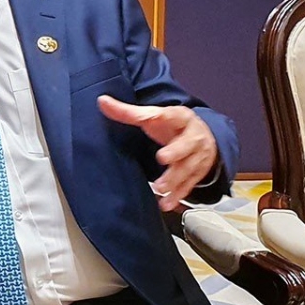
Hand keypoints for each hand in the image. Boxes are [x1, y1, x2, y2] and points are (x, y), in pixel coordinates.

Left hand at [98, 95, 218, 210]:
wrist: (203, 136)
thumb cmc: (171, 125)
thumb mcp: (153, 116)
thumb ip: (128, 112)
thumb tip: (102, 101)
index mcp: (180, 117)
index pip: (169, 115)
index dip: (160, 118)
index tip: (148, 121)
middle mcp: (193, 136)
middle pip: (186, 145)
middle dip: (175, 152)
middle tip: (161, 158)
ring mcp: (198, 155)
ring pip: (188, 168)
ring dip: (174, 179)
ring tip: (160, 188)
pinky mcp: (199, 173)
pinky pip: (189, 185)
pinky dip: (178, 195)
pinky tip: (166, 203)